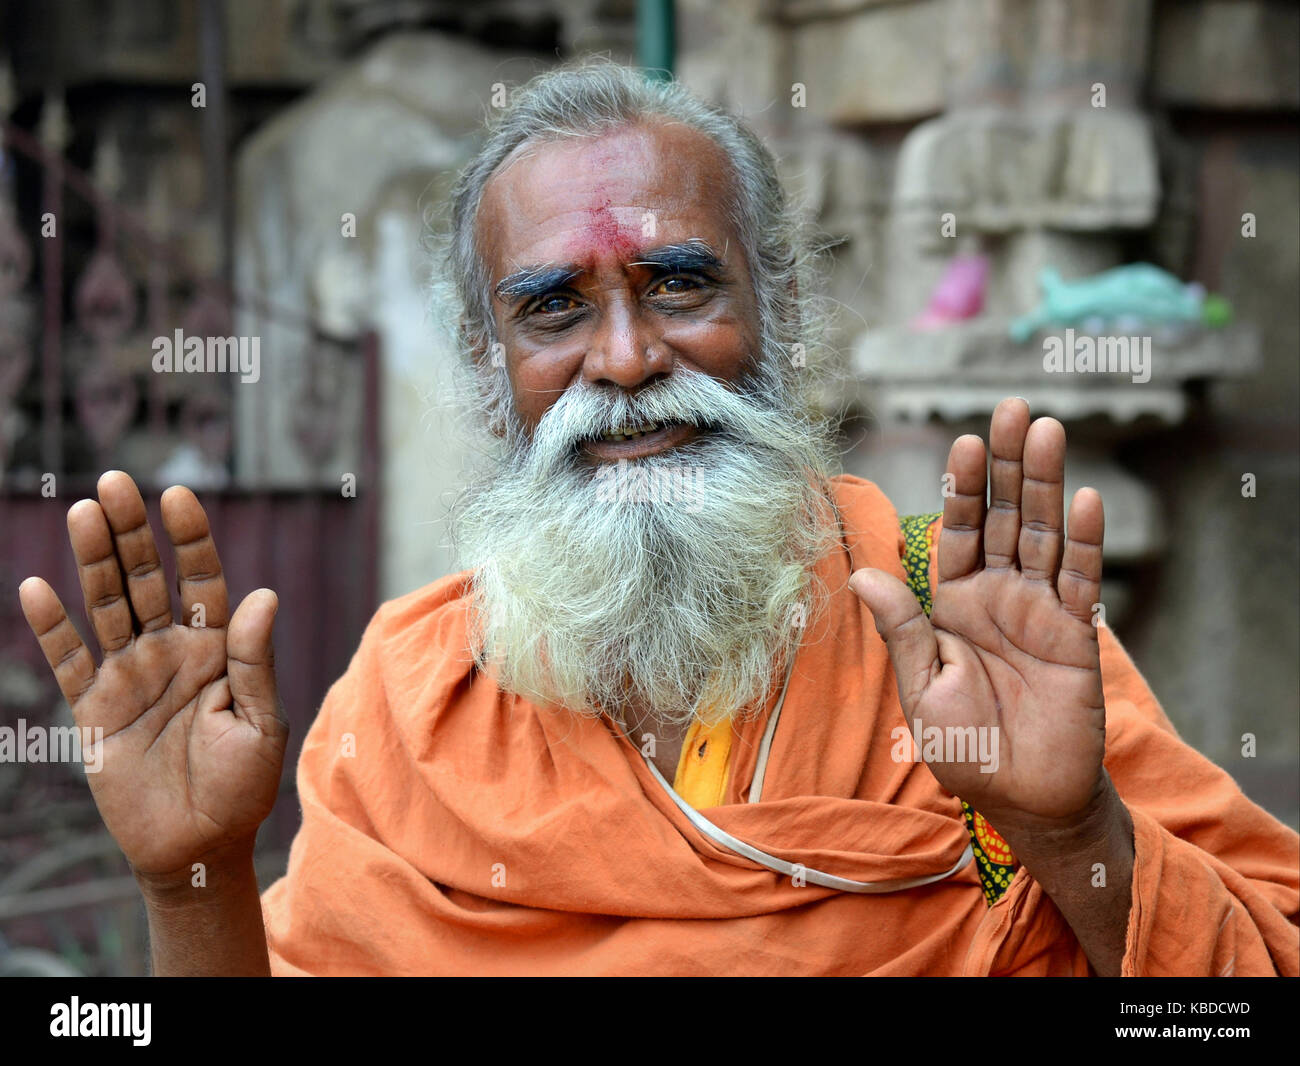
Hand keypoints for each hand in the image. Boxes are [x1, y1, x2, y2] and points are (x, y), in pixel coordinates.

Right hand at [18, 471, 286, 884]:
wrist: (198, 847)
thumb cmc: (242, 787)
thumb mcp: (260, 723)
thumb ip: (253, 662)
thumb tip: (263, 594)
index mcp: (218, 650)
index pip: (203, 581)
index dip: (190, 540)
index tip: (177, 496)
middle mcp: (171, 652)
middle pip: (147, 580)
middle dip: (132, 532)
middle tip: (116, 482)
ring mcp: (129, 676)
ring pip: (106, 606)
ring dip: (92, 561)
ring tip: (82, 511)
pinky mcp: (94, 708)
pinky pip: (68, 661)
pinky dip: (52, 628)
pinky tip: (37, 588)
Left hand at [850, 398, 1106, 834]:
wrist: (1024, 798)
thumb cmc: (965, 749)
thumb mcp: (923, 689)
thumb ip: (903, 629)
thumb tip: (860, 573)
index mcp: (953, 605)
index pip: (956, 532)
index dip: (961, 488)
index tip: (964, 441)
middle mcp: (997, 596)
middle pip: (1002, 517)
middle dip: (1007, 465)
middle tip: (1013, 408)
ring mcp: (1039, 610)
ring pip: (1042, 533)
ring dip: (1045, 484)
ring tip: (1048, 430)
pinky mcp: (1077, 633)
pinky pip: (1081, 579)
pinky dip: (1085, 540)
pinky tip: (1085, 499)